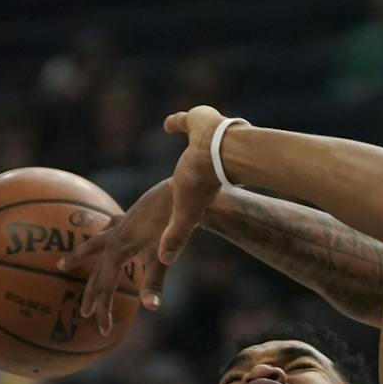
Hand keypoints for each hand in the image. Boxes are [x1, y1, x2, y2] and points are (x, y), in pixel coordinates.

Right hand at [58, 179, 174, 335]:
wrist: (184, 187)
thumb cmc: (176, 220)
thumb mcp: (165, 254)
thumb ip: (155, 281)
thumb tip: (151, 307)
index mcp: (118, 248)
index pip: (106, 286)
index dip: (104, 309)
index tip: (102, 330)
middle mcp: (115, 236)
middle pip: (97, 270)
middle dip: (92, 294)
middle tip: (84, 313)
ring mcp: (122, 224)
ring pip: (95, 245)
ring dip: (82, 257)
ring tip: (65, 264)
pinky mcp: (132, 216)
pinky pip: (110, 228)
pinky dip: (101, 236)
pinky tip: (103, 232)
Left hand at [157, 106, 236, 268]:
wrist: (217, 151)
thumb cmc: (201, 184)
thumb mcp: (185, 215)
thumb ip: (176, 235)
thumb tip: (165, 261)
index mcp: (199, 186)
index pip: (188, 195)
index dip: (184, 199)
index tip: (188, 206)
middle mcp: (203, 165)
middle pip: (194, 170)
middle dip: (193, 172)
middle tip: (190, 175)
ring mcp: (201, 143)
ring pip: (192, 147)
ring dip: (188, 150)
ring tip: (183, 146)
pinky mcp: (196, 122)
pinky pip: (182, 122)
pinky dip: (175, 124)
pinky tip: (167, 125)